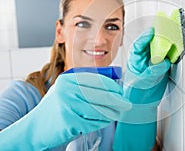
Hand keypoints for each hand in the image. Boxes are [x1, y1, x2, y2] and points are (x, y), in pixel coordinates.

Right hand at [0, 72, 131, 149]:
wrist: (35, 127)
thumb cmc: (56, 106)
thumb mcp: (66, 89)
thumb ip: (85, 84)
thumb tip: (113, 83)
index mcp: (69, 79)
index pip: (98, 80)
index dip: (113, 86)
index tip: (121, 92)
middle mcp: (68, 90)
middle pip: (102, 95)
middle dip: (118, 100)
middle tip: (126, 104)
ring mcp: (69, 106)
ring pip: (100, 110)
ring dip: (112, 113)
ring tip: (118, 114)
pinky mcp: (70, 122)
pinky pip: (94, 122)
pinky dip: (102, 122)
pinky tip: (105, 121)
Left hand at [113, 28, 169, 150]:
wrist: (142, 105)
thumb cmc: (134, 93)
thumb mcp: (141, 82)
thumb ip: (152, 72)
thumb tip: (163, 63)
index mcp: (135, 59)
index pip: (140, 44)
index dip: (146, 37)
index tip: (153, 31)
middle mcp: (145, 58)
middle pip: (153, 43)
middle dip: (160, 36)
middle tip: (167, 31)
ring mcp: (155, 62)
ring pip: (162, 49)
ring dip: (168, 44)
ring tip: (174, 38)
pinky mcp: (163, 67)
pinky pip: (169, 58)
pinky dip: (174, 54)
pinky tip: (177, 51)